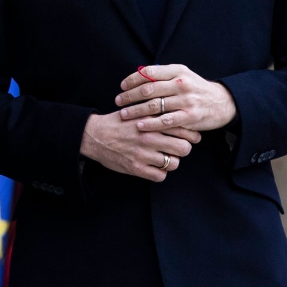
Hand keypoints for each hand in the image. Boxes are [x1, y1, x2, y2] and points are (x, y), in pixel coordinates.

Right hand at [79, 111, 200, 182]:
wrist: (94, 135)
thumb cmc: (117, 122)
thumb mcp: (137, 110)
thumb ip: (156, 112)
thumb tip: (178, 114)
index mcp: (151, 121)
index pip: (182, 128)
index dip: (191, 133)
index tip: (192, 136)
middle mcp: (149, 137)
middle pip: (184, 148)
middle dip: (184, 148)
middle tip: (179, 148)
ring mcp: (143, 154)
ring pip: (174, 163)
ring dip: (172, 161)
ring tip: (165, 157)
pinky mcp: (136, 168)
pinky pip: (160, 176)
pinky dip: (160, 172)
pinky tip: (155, 166)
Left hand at [115, 64, 237, 132]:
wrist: (223, 102)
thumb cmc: (197, 88)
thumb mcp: (183, 75)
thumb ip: (164, 74)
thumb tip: (139, 73)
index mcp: (177, 71)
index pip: (149, 72)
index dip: (132, 79)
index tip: (122, 86)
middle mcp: (181, 84)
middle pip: (149, 89)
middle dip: (130, 96)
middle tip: (118, 101)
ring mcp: (186, 100)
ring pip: (155, 105)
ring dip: (136, 110)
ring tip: (123, 114)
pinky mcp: (190, 117)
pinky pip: (166, 121)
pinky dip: (151, 123)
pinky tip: (140, 126)